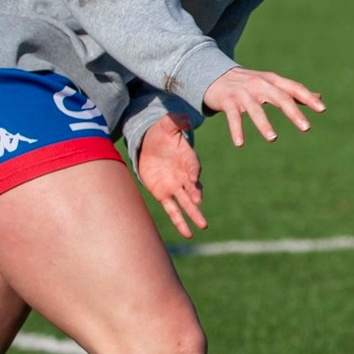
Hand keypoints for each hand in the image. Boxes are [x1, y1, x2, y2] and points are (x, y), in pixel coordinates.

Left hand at [137, 113, 206, 238]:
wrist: (151, 143)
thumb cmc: (162, 132)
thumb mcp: (168, 123)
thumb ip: (176, 122)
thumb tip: (185, 120)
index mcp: (188, 159)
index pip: (193, 167)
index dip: (193, 174)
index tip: (194, 181)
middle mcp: (184, 176)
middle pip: (192, 188)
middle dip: (195, 196)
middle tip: (198, 204)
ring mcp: (175, 186)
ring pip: (185, 203)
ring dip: (193, 215)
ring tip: (203, 226)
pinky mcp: (163, 194)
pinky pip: (172, 210)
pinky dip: (179, 221)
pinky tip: (187, 233)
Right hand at [202, 66, 325, 147]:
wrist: (213, 75)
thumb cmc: (249, 83)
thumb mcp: (271, 83)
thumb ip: (294, 91)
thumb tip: (319, 97)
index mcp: (272, 80)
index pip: (294, 88)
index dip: (309, 98)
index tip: (322, 109)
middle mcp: (259, 84)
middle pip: (280, 98)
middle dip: (294, 112)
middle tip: (307, 127)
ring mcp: (243, 93)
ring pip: (256, 109)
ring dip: (264, 124)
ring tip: (273, 139)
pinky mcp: (227, 101)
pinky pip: (233, 117)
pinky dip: (236, 130)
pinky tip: (240, 143)